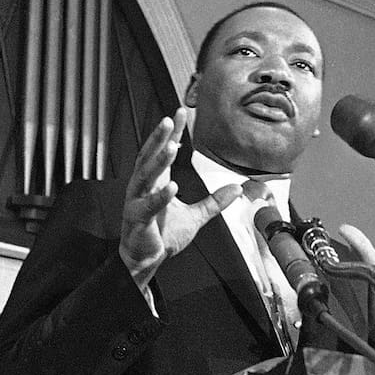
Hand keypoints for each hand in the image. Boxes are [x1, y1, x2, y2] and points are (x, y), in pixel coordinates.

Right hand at [119, 107, 241, 287]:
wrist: (146, 260)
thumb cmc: (163, 235)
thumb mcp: (196, 216)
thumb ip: (214, 202)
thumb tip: (236, 189)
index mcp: (155, 183)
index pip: (162, 152)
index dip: (172, 133)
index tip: (180, 114)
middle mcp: (143, 188)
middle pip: (149, 157)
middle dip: (160, 138)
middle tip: (170, 120)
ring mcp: (138, 202)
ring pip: (145, 177)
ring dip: (158, 161)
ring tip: (170, 147)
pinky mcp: (138, 220)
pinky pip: (148, 206)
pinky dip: (160, 196)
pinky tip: (171, 186)